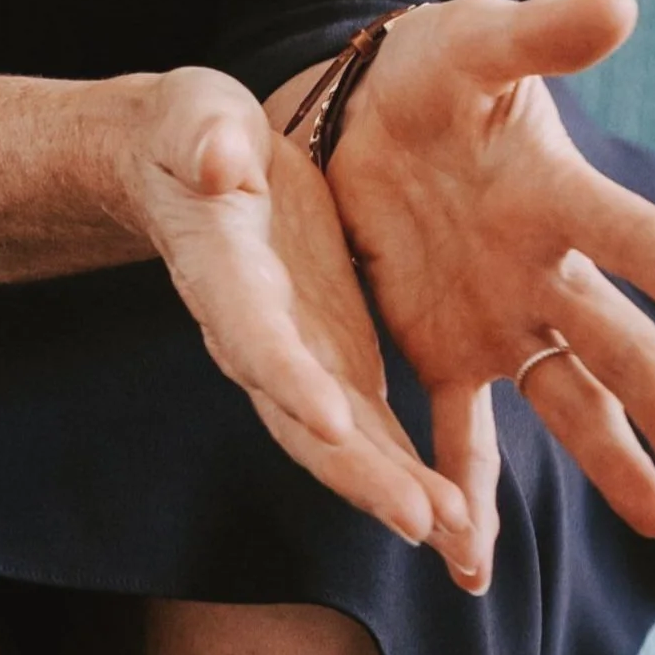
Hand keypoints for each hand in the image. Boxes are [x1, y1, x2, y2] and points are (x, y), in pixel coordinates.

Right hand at [134, 67, 481, 575]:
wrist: (193, 165)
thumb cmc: (190, 134)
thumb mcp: (193, 117)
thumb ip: (203, 138)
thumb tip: (215, 160)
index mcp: (222, 271)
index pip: (252, 332)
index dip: (286, 376)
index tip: (330, 418)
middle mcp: (257, 332)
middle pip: (302, 417)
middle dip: (359, 471)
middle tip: (420, 519)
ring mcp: (299, 353)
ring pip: (345, 439)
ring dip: (397, 490)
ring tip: (461, 537)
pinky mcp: (335, 354)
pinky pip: (372, 427)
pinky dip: (411, 473)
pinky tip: (463, 518)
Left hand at [319, 0, 654, 589]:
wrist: (359, 105)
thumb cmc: (433, 67)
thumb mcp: (476, 43)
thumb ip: (542, 35)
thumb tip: (622, 6)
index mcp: (554, 195)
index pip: (630, 238)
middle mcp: (541, 269)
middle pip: (615, 347)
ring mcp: (495, 316)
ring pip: (565, 403)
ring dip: (610, 463)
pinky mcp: (439, 348)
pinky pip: (460, 433)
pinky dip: (467, 497)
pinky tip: (474, 564)